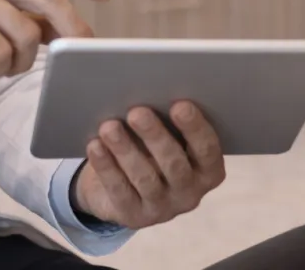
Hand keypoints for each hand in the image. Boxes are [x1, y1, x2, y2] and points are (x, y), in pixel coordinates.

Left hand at [72, 101, 225, 228]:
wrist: (127, 186)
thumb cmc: (155, 148)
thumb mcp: (170, 137)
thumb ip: (170, 121)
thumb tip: (155, 87)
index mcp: (208, 170)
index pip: (208, 150)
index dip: (195, 128)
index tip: (180, 104)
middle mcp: (190, 193)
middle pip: (174, 164)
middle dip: (155, 136)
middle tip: (137, 112)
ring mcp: (163, 209)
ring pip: (144, 178)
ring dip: (125, 150)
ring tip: (109, 127)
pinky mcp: (134, 217)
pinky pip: (119, 191)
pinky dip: (106, 167)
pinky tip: (95, 145)